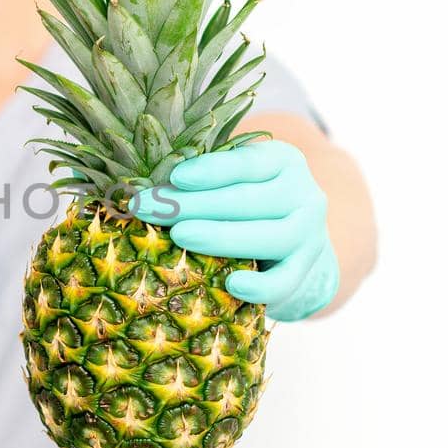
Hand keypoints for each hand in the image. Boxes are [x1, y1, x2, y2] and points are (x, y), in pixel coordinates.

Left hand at [128, 140, 339, 320]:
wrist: (295, 244)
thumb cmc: (247, 205)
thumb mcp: (232, 182)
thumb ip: (201, 179)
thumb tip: (139, 186)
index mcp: (282, 161)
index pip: (247, 162)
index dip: (211, 170)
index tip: (175, 176)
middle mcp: (303, 194)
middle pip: (247, 200)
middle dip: (193, 204)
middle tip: (148, 208)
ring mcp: (309, 234)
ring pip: (269, 236)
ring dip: (221, 236)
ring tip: (180, 236)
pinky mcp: (305, 271)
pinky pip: (285, 281)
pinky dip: (260, 286)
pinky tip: (231, 284)